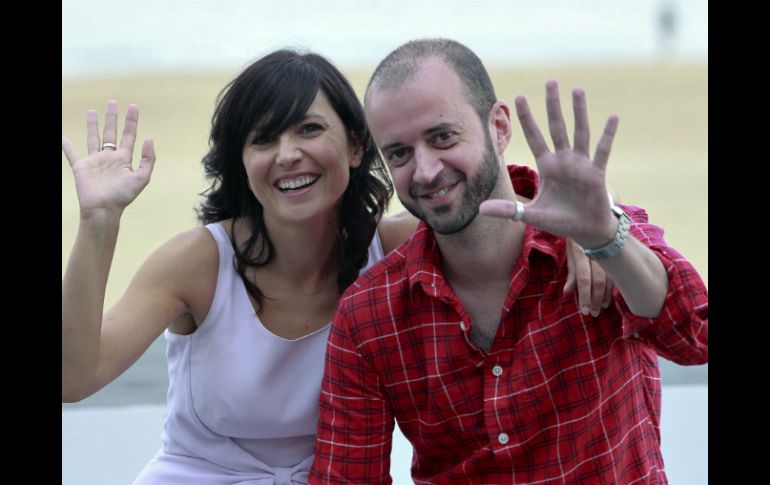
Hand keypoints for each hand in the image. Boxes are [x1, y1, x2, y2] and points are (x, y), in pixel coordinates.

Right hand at [62, 100, 155, 217]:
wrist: (103, 209)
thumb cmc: (123, 196)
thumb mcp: (142, 178)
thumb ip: (148, 159)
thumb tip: (149, 139)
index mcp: (124, 159)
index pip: (129, 135)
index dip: (131, 121)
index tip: (134, 107)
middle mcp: (109, 157)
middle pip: (111, 133)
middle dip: (112, 118)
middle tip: (112, 102)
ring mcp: (94, 161)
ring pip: (93, 138)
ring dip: (93, 125)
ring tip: (92, 111)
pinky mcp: (81, 167)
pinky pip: (71, 153)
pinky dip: (66, 145)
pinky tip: (62, 136)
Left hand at [480, 81, 618, 248]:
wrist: (586, 232)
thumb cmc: (560, 220)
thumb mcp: (531, 215)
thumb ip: (508, 210)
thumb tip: (481, 209)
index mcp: (547, 166)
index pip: (534, 137)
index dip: (527, 118)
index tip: (518, 97)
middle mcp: (564, 160)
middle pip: (556, 127)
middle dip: (552, 105)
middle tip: (550, 82)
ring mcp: (581, 164)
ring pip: (579, 132)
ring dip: (578, 112)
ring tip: (577, 89)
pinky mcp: (597, 174)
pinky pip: (602, 151)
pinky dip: (608, 135)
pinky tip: (613, 118)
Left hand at [564, 239, 613, 315]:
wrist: (591, 218)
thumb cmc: (578, 238)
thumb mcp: (571, 252)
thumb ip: (571, 272)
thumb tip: (567, 291)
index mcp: (580, 251)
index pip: (583, 278)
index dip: (584, 295)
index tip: (584, 310)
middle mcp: (595, 252)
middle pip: (597, 280)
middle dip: (595, 299)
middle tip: (592, 313)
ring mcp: (607, 253)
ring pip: (609, 278)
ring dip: (605, 296)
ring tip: (600, 308)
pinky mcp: (616, 254)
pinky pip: (616, 275)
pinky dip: (612, 289)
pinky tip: (608, 299)